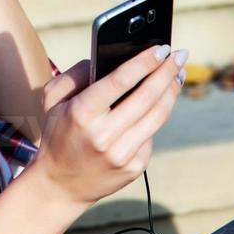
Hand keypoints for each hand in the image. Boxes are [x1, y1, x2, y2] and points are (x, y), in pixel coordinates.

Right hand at [32, 45, 184, 207]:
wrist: (59, 185)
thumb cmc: (58, 134)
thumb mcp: (52, 101)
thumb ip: (74, 74)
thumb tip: (105, 59)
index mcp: (81, 113)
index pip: (120, 80)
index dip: (145, 62)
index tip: (161, 48)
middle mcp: (103, 135)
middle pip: (147, 96)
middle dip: (167, 72)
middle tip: (180, 55)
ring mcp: (122, 154)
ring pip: (158, 116)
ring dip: (171, 92)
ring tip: (177, 75)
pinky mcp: (134, 168)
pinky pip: (151, 135)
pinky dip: (155, 117)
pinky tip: (157, 105)